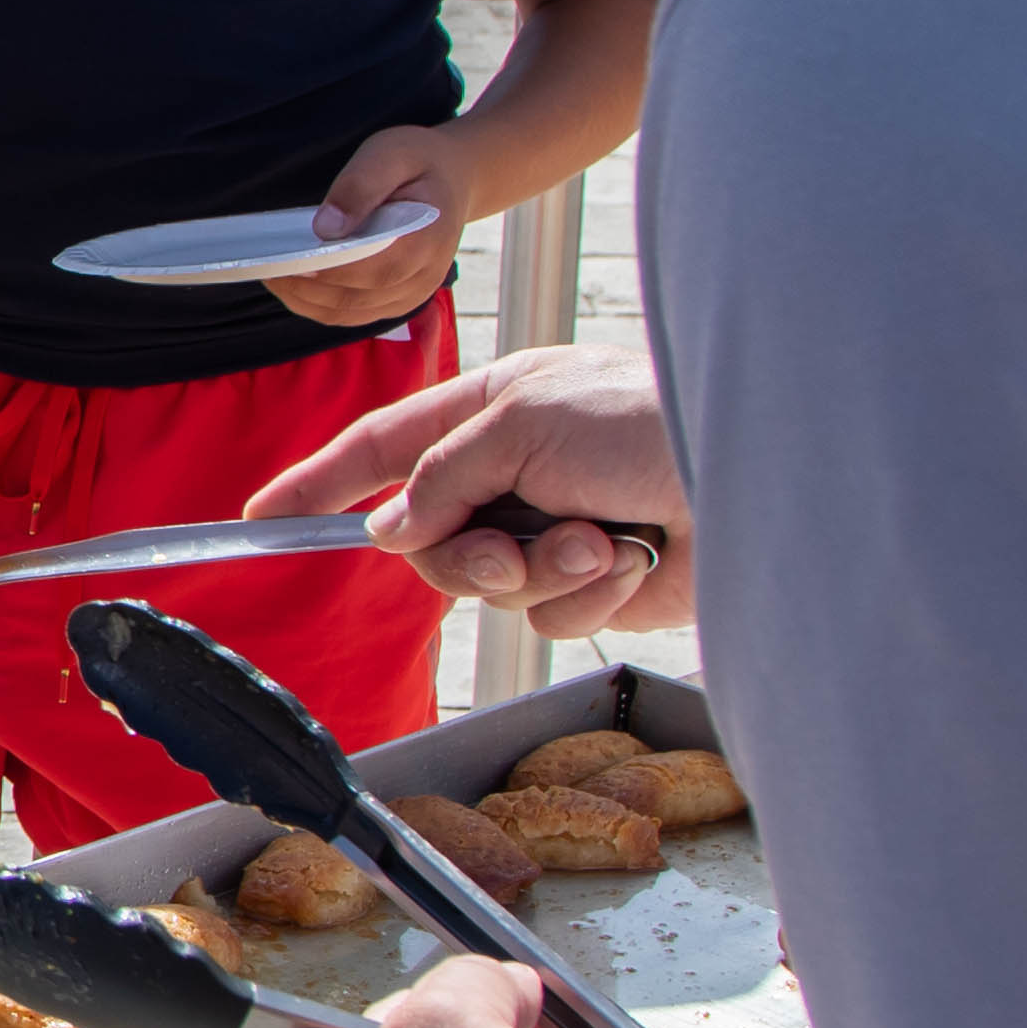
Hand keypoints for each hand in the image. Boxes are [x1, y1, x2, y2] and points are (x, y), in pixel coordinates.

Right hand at [238, 333, 693, 634]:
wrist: (763, 477)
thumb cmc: (653, 416)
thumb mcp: (524, 422)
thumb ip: (443, 476)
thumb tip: (391, 530)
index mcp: (493, 410)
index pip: (381, 448)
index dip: (319, 482)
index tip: (263, 515)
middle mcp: (517, 471)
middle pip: (431, 541)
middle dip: (466, 555)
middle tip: (510, 549)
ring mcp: (556, 530)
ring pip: (490, 588)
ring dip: (540, 571)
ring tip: (597, 541)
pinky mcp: (595, 584)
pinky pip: (549, 616)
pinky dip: (587, 592)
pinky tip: (631, 557)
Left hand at [248, 123, 471, 328]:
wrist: (453, 178)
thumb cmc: (418, 162)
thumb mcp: (391, 154)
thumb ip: (360, 186)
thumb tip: (326, 227)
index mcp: (427, 239)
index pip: (373, 270)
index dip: (327, 272)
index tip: (288, 262)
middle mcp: (424, 276)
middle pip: (356, 298)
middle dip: (306, 289)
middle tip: (267, 269)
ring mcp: (412, 294)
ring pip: (350, 314)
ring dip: (307, 302)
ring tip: (274, 277)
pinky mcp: (398, 300)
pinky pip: (354, 315)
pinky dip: (320, 307)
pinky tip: (296, 287)